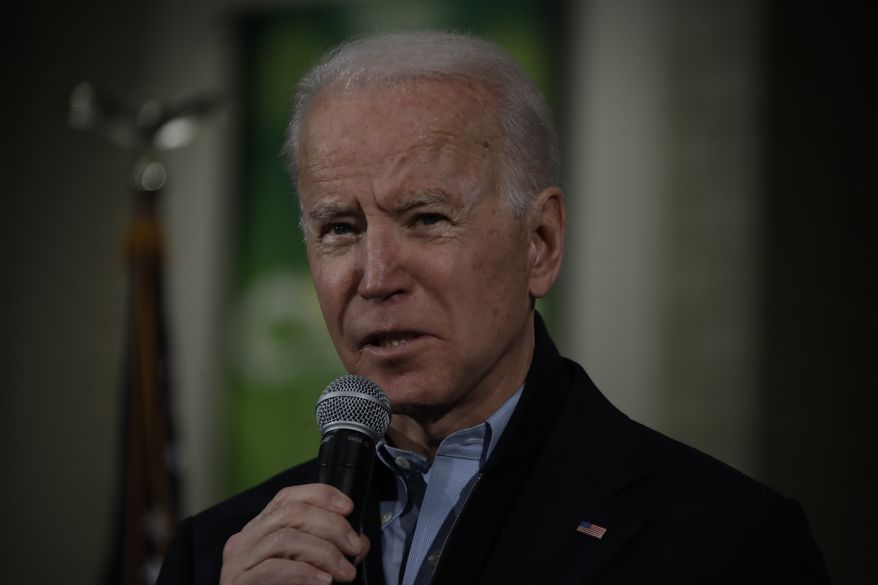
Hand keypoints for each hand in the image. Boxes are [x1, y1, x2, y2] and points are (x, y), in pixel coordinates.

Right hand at [220, 484, 370, 583]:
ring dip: (324, 552)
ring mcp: (238, 560)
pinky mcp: (238, 582)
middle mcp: (245, 538)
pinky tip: (323, 581)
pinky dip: (304, 573)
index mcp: (259, 528)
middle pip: (293, 513)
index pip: (288, 497)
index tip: (347, 507)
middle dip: (332, 526)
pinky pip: (274, 569)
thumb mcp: (304, 563)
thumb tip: (360, 542)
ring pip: (286, 538)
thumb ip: (325, 549)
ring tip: (344, 572)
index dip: (321, 495)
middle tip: (355, 547)